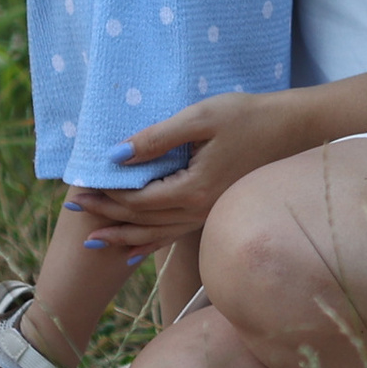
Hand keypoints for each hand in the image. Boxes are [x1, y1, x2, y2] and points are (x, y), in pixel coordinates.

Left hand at [62, 89, 321, 254]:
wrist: (292, 131)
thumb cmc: (247, 117)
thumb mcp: (201, 118)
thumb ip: (158, 138)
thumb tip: (116, 155)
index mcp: (193, 189)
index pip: (138, 200)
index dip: (107, 195)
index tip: (79, 189)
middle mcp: (199, 212)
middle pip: (143, 221)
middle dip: (107, 215)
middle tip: (74, 211)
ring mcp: (207, 216)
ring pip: (157, 235)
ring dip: (123, 236)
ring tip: (94, 240)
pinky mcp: (213, 212)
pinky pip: (174, 235)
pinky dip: (150, 243)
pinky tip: (135, 250)